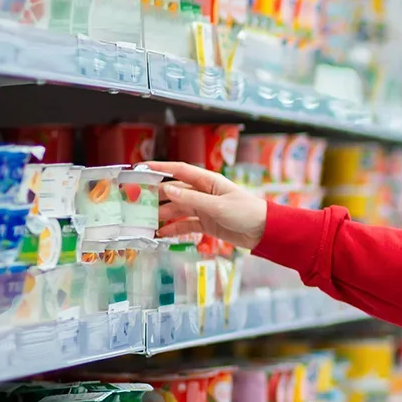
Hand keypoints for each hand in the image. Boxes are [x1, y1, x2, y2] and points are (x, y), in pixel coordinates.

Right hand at [148, 161, 267, 249]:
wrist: (264, 232)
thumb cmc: (246, 212)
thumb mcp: (218, 205)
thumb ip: (192, 199)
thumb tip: (167, 190)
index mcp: (208, 181)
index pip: (180, 170)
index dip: (160, 168)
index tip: (141, 168)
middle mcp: (203, 192)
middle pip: (175, 191)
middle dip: (156, 195)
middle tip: (137, 200)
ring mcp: (204, 208)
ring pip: (178, 208)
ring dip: (163, 214)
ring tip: (145, 221)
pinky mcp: (206, 223)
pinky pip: (186, 224)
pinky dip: (174, 229)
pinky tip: (161, 233)